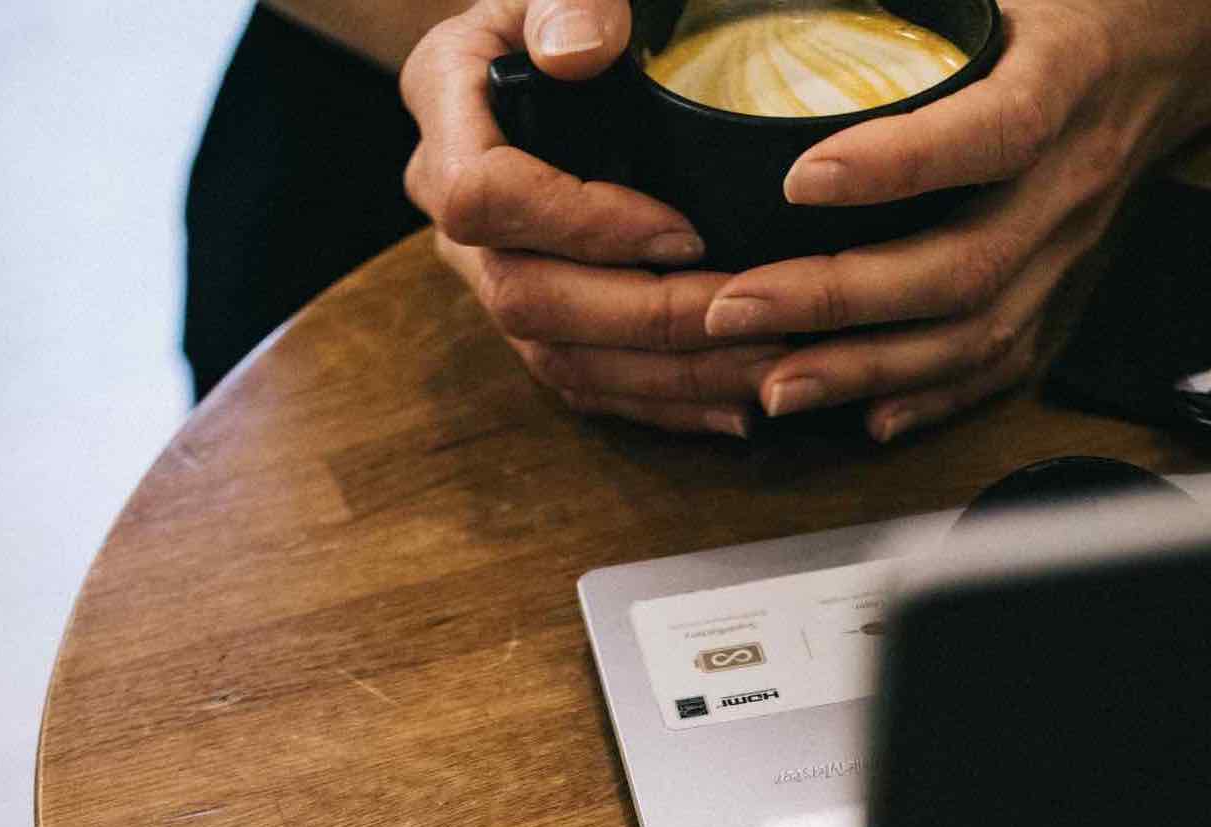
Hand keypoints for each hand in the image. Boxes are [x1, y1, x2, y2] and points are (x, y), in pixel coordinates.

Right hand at [401, 0, 783, 435]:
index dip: (581, 224)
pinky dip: (664, 403)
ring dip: (667, 376)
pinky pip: (587, 387)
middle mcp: (455, 220)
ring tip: (763, 371)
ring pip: (559, 361)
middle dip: (647, 318)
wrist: (546, 63)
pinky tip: (737, 404)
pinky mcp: (535, 328)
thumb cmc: (565, 17)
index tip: (681, 228)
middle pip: (526, 299)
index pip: (483, 197)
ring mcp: (490, 283)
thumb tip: (579, 50)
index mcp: (446, 117)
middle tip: (751, 314)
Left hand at [704, 0, 1210, 440]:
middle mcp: (1068, 185)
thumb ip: (909, 1)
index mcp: (1065, 81)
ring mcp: (1068, 256)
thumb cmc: (1067, 6)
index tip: (798, 179)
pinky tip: (864, 419)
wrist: (1171, 51)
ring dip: (864, 369)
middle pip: (961, 265)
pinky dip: (927, 400)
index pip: (992, 130)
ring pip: (971, 334)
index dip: (901, 162)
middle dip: (837, 298)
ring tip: (770, 385)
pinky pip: (998, 368)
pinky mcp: (1062, 300)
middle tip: (731, 309)